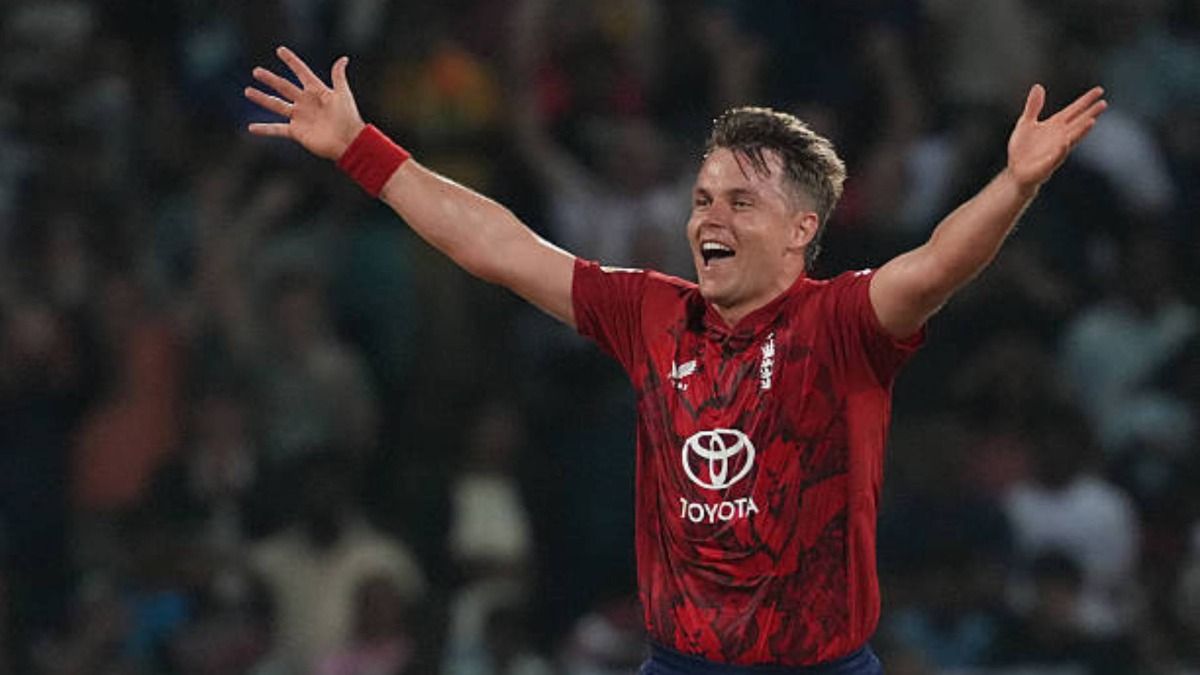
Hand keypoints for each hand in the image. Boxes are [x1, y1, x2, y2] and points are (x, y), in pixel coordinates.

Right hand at [244, 46, 365, 159]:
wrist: (348, 142)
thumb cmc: (348, 118)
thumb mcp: (343, 94)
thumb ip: (338, 76)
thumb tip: (343, 58)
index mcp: (317, 91)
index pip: (301, 72)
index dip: (292, 61)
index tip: (280, 50)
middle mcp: (305, 102)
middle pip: (284, 87)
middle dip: (270, 79)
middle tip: (256, 71)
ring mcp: (300, 117)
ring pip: (276, 105)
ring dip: (262, 98)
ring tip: (248, 91)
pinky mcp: (296, 132)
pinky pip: (277, 129)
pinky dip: (264, 129)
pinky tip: (251, 128)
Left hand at [1007, 84, 1106, 189]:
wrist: (1016, 171)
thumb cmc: (1022, 148)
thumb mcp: (1025, 122)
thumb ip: (1033, 106)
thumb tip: (1038, 86)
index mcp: (1055, 125)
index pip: (1074, 110)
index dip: (1085, 101)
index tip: (1099, 90)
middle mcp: (1060, 136)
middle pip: (1078, 122)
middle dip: (1090, 114)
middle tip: (1103, 103)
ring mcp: (1056, 150)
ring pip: (1072, 139)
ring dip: (1081, 131)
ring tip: (1092, 121)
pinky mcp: (1048, 164)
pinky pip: (1056, 156)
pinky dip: (1061, 150)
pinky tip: (1065, 142)